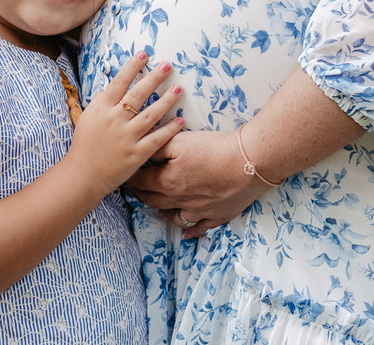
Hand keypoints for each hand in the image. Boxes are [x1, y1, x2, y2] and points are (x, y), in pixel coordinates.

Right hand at [67, 52, 183, 194]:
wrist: (82, 174)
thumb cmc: (84, 144)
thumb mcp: (89, 116)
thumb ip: (103, 101)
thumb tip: (117, 85)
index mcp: (102, 108)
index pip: (119, 82)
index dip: (132, 66)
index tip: (144, 53)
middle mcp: (115, 120)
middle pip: (138, 94)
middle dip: (154, 77)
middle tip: (168, 65)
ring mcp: (126, 137)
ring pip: (151, 114)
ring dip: (167, 100)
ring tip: (179, 87)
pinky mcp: (136, 154)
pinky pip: (157, 139)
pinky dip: (170, 129)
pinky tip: (181, 120)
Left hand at [124, 129, 266, 237]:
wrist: (249, 162)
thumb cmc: (214, 148)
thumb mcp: (180, 141)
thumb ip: (158, 147)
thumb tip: (142, 150)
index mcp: (167, 182)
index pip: (141, 181)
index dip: (130, 177)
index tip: (124, 174)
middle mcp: (179, 200)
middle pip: (153, 200)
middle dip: (142, 195)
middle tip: (135, 190)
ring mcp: (199, 211)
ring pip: (173, 217)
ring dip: (162, 212)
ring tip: (157, 206)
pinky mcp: (218, 215)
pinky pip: (200, 228)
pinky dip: (192, 230)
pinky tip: (188, 232)